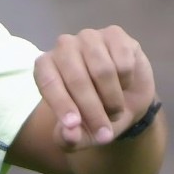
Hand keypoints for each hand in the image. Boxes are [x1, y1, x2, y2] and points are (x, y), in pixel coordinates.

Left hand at [35, 24, 157, 147]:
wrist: (126, 100)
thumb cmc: (94, 115)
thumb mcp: (80, 135)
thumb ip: (69, 138)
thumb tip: (69, 134)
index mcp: (46, 67)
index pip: (48, 82)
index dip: (62, 105)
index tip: (74, 126)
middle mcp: (64, 46)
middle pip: (77, 79)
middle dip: (92, 111)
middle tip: (104, 134)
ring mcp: (90, 37)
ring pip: (103, 70)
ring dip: (112, 99)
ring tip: (114, 110)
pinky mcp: (115, 34)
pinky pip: (124, 62)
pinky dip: (126, 82)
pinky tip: (124, 84)